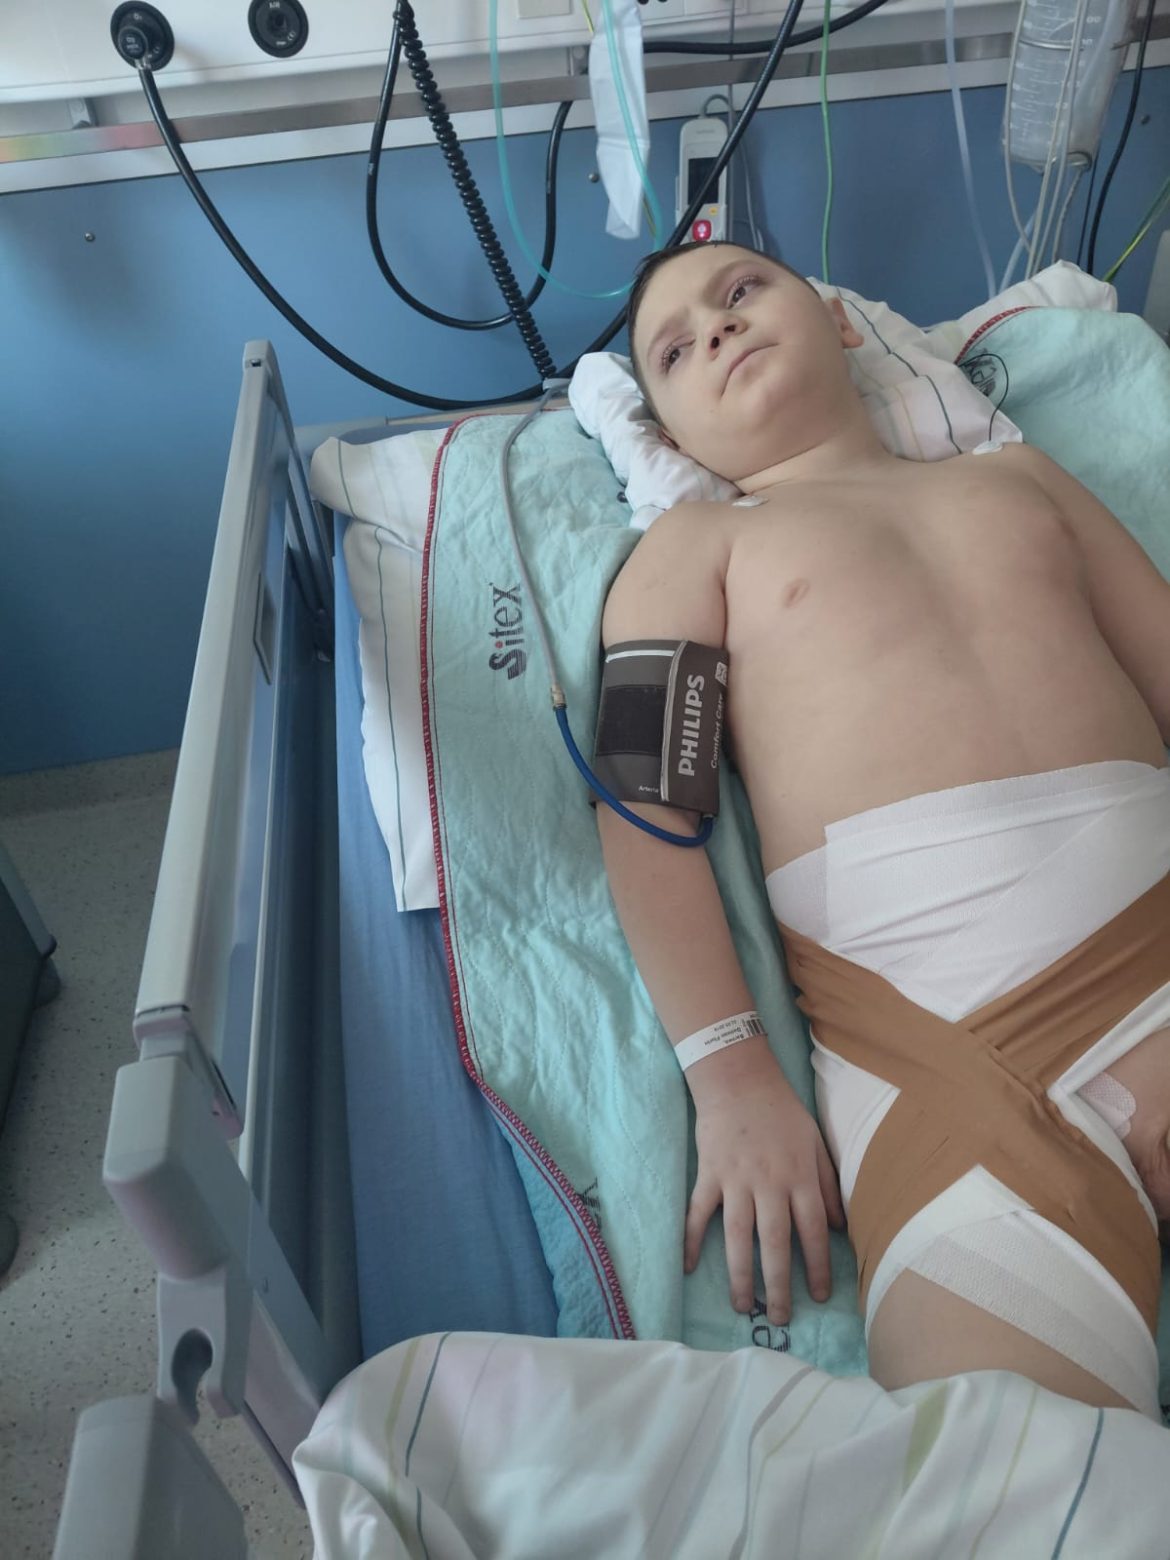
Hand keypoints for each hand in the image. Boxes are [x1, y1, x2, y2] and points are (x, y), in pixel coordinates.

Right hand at [684, 1059, 845, 1326]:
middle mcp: (769, 1184)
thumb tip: (840, 1227)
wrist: (739, 1080)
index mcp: (799, 1177)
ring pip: (738, 1236)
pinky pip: (698, 1212)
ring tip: (742, 1306)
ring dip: (740, 1274)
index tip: (821, 1296)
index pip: (813, 1231)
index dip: (818, 1267)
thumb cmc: (782, 1113)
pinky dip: (691, 1239)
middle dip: (779, 1285)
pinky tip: (688, 1266)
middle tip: (780, 1318)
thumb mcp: (816, 1143)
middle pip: (775, 1243)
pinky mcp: (708, 1174)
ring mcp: (735, 1180)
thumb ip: (827, 1185)